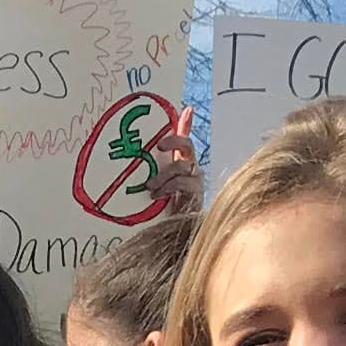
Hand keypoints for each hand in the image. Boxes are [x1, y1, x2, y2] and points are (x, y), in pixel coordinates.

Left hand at [155, 102, 202, 220]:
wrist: (176, 228)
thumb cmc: (166, 203)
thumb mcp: (157, 180)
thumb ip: (153, 164)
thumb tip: (152, 142)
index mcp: (182, 160)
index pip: (185, 138)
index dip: (184, 124)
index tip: (174, 117)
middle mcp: (191, 167)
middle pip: (187, 146)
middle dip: (173, 142)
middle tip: (159, 146)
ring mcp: (195, 179)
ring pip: (181, 166)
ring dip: (163, 175)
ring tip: (150, 186)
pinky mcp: (196, 193)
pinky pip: (182, 183)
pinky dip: (168, 187)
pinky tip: (156, 194)